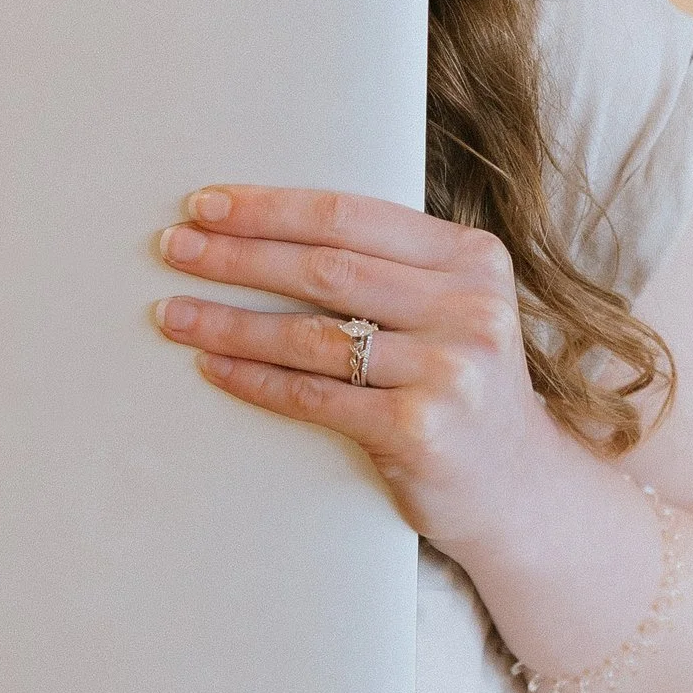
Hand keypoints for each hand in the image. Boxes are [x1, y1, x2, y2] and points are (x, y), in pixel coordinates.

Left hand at [153, 184, 550, 557]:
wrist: (519, 488)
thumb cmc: (461, 384)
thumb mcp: (449, 308)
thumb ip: (388, 267)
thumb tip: (266, 230)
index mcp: (472, 257)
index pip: (351, 215)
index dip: (270, 208)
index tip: (207, 204)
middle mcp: (467, 307)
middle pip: (325, 267)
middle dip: (237, 255)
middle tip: (174, 247)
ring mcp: (447, 370)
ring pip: (310, 334)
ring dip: (229, 320)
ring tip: (173, 312)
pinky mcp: (418, 430)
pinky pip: (312, 395)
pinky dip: (253, 378)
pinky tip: (212, 365)